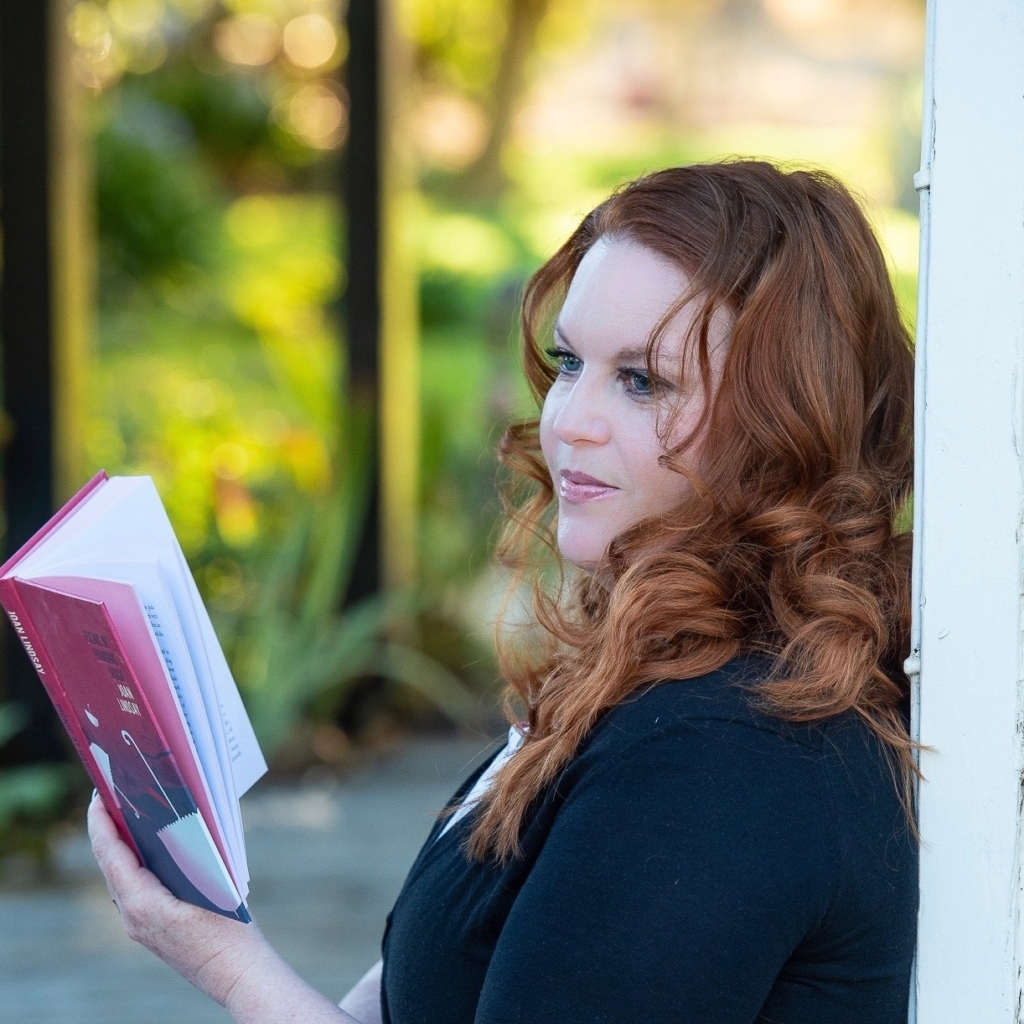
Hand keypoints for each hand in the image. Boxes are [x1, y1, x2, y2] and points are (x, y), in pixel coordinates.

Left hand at [87, 791, 274, 1007]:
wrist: (238, 975)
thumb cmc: (231, 930)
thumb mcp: (211, 883)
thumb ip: (188, 854)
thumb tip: (175, 821)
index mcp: (141, 903)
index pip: (110, 853)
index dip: (101, 821)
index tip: (97, 795)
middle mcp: (131, 916)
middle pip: (110, 864)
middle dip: (109, 829)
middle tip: (114, 796)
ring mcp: (138, 926)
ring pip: (120, 878)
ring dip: (120, 848)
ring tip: (129, 816)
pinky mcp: (150, 930)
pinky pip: (133, 890)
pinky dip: (133, 865)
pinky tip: (148, 851)